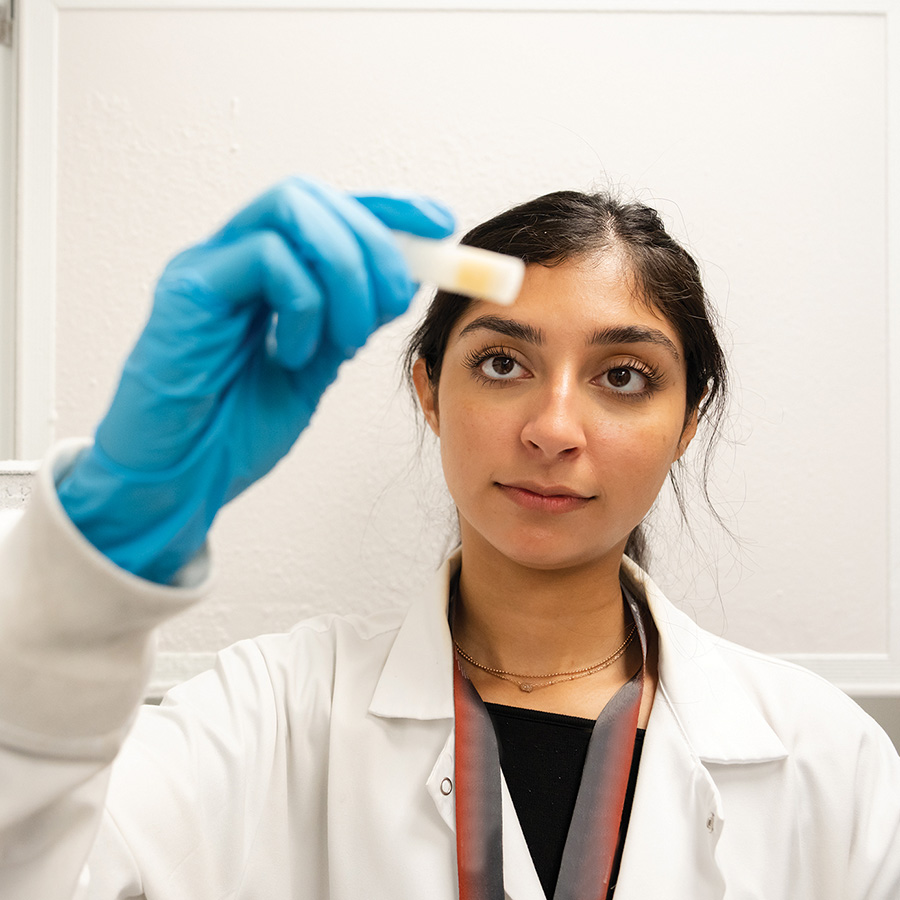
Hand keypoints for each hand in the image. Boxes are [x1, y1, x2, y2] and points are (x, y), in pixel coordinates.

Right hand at [57, 176, 454, 583]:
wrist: (180, 483)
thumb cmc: (234, 431)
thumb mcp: (314, 368)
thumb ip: (347, 320)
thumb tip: (399, 282)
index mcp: (263, 272)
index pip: (330, 210)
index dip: (391, 209)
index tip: (442, 224)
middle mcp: (231, 256)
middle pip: (316, 198)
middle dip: (376, 244)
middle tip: (392, 305)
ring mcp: (207, 267)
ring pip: (293, 210)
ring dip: (344, 272)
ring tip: (345, 338)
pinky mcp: (187, 290)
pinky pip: (264, 257)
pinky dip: (303, 305)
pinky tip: (295, 355)